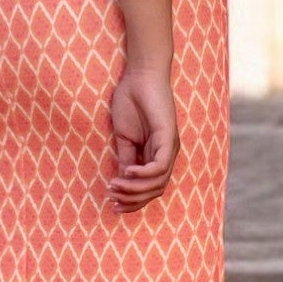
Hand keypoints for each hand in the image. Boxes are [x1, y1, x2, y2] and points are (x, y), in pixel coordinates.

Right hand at [105, 66, 177, 211]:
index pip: (150, 188)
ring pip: (158, 183)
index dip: (132, 200)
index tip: (113, 204)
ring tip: (116, 185)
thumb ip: (126, 158)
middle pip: (155, 191)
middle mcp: (167, 155)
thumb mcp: (124, 137)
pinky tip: (128, 171)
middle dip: (133, 199)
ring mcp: (169, 147)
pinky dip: (144, 174)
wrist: (138, 77)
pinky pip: (160, 166)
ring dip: (135, 189)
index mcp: (156, 155)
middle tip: (112, 197)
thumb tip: (123, 181)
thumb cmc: (131, 102)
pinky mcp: (168, 138)